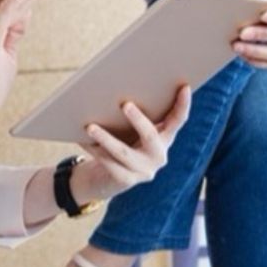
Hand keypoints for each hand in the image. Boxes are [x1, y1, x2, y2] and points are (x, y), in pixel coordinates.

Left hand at [74, 84, 190, 201]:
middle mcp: (159, 155)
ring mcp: (144, 170)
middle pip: (151, 136)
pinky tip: (81, 139)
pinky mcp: (127, 180)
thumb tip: (115, 87)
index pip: (178, 120)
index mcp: (164, 138)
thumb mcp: (129, 128)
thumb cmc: (120, 142)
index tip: (184, 86)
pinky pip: (108, 164)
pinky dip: (94, 150)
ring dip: (106, 138)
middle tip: (125, 104)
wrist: (107, 178)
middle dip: (138, 120)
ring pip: (123, 152)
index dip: (183, 104)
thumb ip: (131, 113)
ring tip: (90, 127)